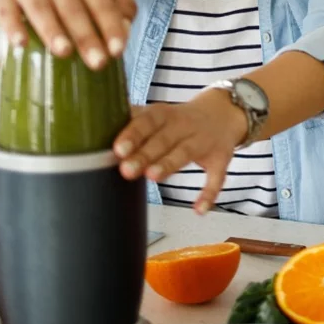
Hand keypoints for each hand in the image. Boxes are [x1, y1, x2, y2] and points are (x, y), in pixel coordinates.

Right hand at [0, 0, 135, 69]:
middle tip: (97, 62)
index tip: (117, 51)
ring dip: (52, 29)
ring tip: (63, 52)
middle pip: (72, 6)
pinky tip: (21, 43)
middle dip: (86, 35)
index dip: (110, 25)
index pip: (101, 0)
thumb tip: (126, 27)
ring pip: (40, 5)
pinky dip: (12, 25)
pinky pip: (5, 8)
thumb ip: (120, 4)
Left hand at [113, 89, 246, 213]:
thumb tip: (98, 126)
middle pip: (163, 139)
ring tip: (153, 177)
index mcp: (166, 115)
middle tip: (126, 170)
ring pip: (185, 153)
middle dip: (145, 154)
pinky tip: (199, 209)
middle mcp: (185, 126)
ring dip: (169, 164)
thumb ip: (134, 121)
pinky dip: (209, 193)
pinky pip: (216, 177)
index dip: (133, 134)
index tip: (118, 149)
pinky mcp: (220, 159)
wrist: (225, 113)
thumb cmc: (181, 119)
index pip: (147, 122)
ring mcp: (204, 142)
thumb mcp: (160, 114)